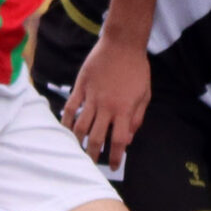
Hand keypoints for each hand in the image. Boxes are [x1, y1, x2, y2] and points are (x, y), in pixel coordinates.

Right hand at [62, 32, 150, 171]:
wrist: (123, 43)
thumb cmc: (137, 68)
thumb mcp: (145, 94)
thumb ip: (137, 118)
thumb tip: (129, 138)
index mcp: (124, 110)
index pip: (120, 141)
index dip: (117, 157)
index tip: (114, 166)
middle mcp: (106, 106)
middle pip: (97, 138)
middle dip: (94, 155)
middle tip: (92, 164)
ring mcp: (92, 97)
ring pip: (80, 126)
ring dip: (78, 141)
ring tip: (77, 150)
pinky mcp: (81, 86)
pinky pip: (70, 107)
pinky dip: (65, 120)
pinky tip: (65, 130)